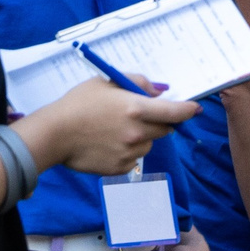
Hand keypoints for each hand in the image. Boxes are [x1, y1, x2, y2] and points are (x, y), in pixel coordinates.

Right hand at [19, 77, 197, 176]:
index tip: (195, 109)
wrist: (54, 134)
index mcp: (135, 108)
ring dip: (141, 137)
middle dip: (159, 122)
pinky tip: (107, 144)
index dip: (188, 110)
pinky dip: (127, 151)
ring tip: (114, 130)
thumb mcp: (106, 82)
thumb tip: (159, 91)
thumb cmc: (78, 104)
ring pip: (148, 144)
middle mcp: (137, 132)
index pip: (174, 111)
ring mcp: (129, 152)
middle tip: (138, 116)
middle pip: (165, 129)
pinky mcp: (120, 168)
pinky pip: (133, 158)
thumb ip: (137, 83)